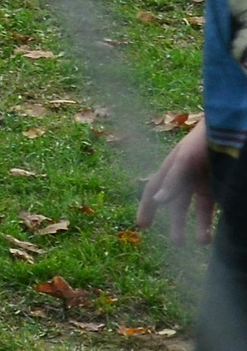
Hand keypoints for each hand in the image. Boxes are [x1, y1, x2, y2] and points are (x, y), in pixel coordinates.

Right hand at [138, 119, 215, 243]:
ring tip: (202, 243)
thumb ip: (173, 180)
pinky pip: (215, 205)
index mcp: (172, 166)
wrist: (229, 128)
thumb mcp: (186, 159)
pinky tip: (216, 232)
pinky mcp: (221, 184)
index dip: (147, 206)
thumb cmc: (204, 140)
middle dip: (176, 223)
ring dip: (200, 225)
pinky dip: (213, 219)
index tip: (142, 226)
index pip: (154, 189)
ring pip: (199, 208)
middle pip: (178, 203)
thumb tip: (157, 201)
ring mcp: (205, 180)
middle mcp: (186, 176)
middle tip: (176, 243)